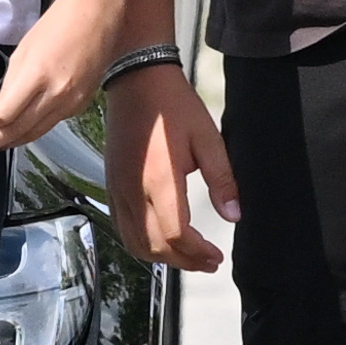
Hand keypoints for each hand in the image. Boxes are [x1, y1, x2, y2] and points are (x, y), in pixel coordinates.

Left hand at [0, 0, 113, 159]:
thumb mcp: (22, 52)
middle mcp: (57, 94)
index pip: (6, 114)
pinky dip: (33, 128)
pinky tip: (20, 129)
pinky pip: (52, 123)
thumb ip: (8, 86)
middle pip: (20, 130)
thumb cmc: (56, 26)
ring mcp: (72, 102)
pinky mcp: (81, 105)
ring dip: (13, 142)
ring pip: (37, 132)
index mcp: (38, 76)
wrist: (95, 16)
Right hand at [106, 62, 240, 271]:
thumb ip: (222, 180)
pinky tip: (159, 240)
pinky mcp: (111, 185)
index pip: (175, 235)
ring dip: (161, 257)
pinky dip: (141, 243)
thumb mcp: (208, 139)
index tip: (216, 256)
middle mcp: (134, 191)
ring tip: (186, 257)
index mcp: (160, 180)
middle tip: (208, 263)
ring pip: (134, 242)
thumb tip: (233, 214)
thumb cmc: (173, 105)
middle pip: (153, 246)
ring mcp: (118, 189)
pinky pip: (122, 226)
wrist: (136, 81)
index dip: (197, 253)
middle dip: (183, 262)